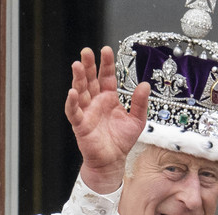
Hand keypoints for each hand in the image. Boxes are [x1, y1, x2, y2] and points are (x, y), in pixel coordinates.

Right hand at [63, 46, 149, 192]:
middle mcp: (96, 102)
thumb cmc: (122, 140)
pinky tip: (72, 92)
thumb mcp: (137, 120)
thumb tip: (145, 84)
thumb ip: (140, 103)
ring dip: (78, 79)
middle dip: (88, 65)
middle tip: (86, 51)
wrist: (113, 160)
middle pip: (90, 80)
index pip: (106, 77)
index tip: (106, 50)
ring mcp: (87, 112)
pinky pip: (74, 111)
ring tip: (77, 65)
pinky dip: (72, 102)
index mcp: (109, 98)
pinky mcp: (80, 124)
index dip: (106, 64)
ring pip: (80, 91)